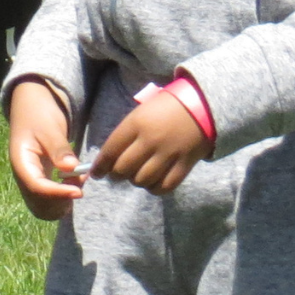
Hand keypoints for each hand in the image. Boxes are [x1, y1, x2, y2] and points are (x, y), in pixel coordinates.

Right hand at [7, 78, 83, 219]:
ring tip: (77, 183)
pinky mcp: (39, 181)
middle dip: (60, 201)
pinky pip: (49, 201)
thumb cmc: (39, 113)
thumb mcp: (50, 127)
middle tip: (78, 184)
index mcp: (20, 161)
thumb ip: (59, 148)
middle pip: (38, 205)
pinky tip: (74, 183)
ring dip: (63, 203)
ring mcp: (30, 179)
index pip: (36, 187)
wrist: (32, 106)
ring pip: (44, 208)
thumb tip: (70, 168)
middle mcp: (23, 175)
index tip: (79, 191)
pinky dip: (63, 199)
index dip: (58, 194)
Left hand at [90, 89, 209, 194]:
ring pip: (142, 180)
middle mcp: (150, 141)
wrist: (200, 106)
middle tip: (115, 175)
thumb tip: (108, 158)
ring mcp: (169, 154)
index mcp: (135, 124)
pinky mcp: (185, 165)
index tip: (95, 173)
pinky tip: (151, 183)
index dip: (99, 166)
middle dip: (115, 175)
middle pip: (124, 168)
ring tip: (135, 176)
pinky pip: (165, 186)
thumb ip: (125, 135)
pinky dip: (155, 189)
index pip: (111, 150)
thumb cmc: (163, 108)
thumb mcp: (139, 115)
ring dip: (135, 181)